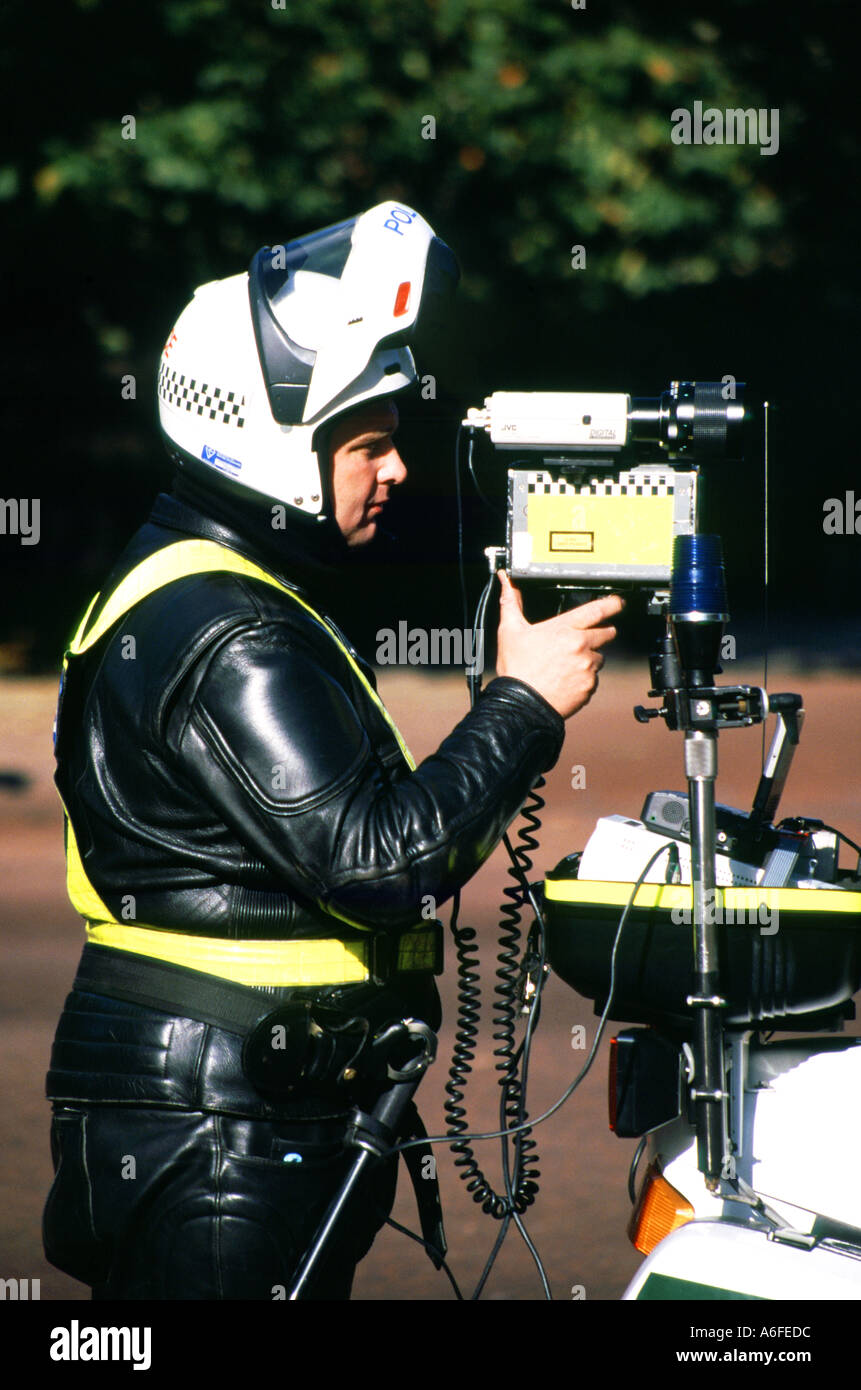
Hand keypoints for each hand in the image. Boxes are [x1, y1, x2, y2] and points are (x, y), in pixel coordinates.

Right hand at [496, 571, 623, 718]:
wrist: (521, 704)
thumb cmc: (517, 669)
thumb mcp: (510, 631)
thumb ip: (511, 603)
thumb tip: (505, 582)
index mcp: (564, 628)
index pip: (598, 610)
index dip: (612, 604)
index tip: (618, 603)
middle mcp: (580, 645)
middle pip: (606, 633)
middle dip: (600, 634)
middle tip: (584, 641)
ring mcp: (587, 667)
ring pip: (598, 658)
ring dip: (589, 659)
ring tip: (566, 665)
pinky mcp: (589, 686)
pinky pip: (593, 679)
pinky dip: (583, 679)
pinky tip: (566, 681)